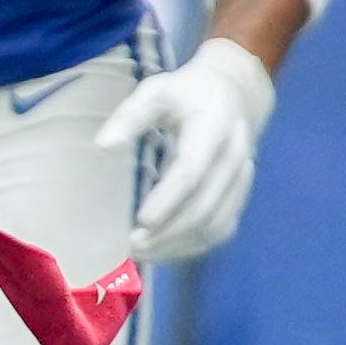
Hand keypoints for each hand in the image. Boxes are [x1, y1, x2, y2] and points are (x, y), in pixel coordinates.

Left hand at [94, 36, 273, 262]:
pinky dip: (195, 244)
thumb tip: (103, 145)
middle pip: (204, 205)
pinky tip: (165, 251)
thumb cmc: (187, 93)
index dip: (168, 199)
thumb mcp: (157, 91)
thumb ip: (131, 116)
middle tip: (130, 246)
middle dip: (169, 231)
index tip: (140, 221)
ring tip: (142, 253)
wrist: (237, 94)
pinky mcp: (239, 194)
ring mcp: (242, 179)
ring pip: (216, 223)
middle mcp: (235, 157)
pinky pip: (222, 227)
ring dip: (180, 244)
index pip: (192, 171)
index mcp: (214, 129)